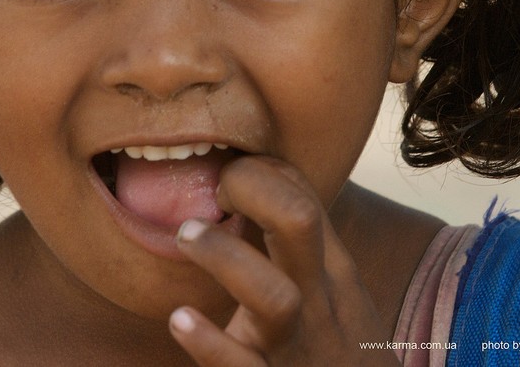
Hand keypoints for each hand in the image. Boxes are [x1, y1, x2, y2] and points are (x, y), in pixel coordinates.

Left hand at [168, 156, 400, 365]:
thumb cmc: (339, 354)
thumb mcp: (336, 297)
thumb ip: (301, 252)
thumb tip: (261, 191)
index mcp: (333, 274)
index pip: (305, 197)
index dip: (262, 170)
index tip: (228, 173)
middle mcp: (321, 303)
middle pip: (300, 223)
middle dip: (253, 189)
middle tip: (214, 191)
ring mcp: (297, 348)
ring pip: (274, 295)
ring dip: (225, 257)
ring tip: (186, 235)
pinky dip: (210, 344)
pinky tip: (180, 320)